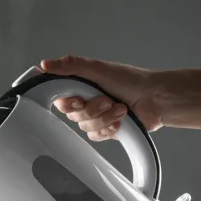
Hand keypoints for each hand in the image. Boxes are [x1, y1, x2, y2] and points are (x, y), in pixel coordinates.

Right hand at [40, 55, 162, 140]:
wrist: (156, 99)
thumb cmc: (131, 80)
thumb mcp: (98, 69)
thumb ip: (70, 66)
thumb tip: (44, 64)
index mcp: (80, 85)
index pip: (58, 98)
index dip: (67, 103)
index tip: (79, 100)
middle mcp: (85, 101)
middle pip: (72, 115)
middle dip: (92, 109)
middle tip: (107, 100)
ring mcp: (95, 116)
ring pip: (85, 126)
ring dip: (104, 118)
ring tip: (120, 108)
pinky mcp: (104, 129)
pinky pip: (95, 136)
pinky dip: (109, 129)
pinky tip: (120, 121)